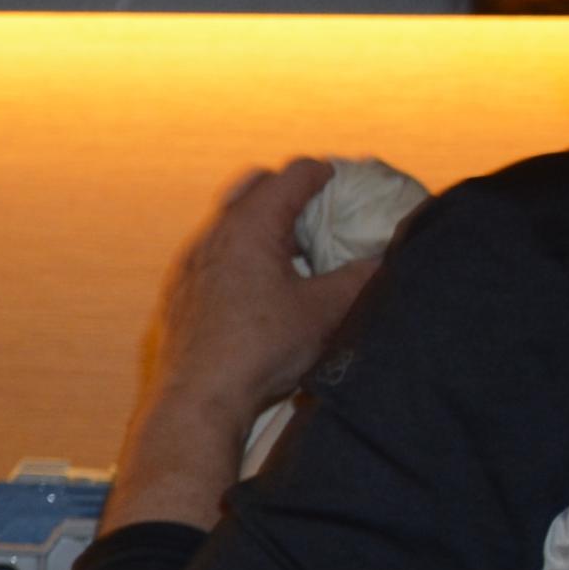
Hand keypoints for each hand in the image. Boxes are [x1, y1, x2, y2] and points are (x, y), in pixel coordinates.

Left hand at [104, 160, 382, 532]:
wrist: (198, 396)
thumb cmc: (262, 350)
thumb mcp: (327, 311)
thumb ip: (362, 276)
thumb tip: (388, 256)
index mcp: (248, 227)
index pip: (289, 176)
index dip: (322, 172)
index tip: (344, 178)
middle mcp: (211, 236)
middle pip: (251, 187)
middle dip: (287, 188)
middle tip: (319, 205)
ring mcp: (189, 263)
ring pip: (228, 221)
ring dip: (262, 222)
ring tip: (295, 246)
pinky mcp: (180, 291)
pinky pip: (213, 252)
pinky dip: (241, 251)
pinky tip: (262, 282)